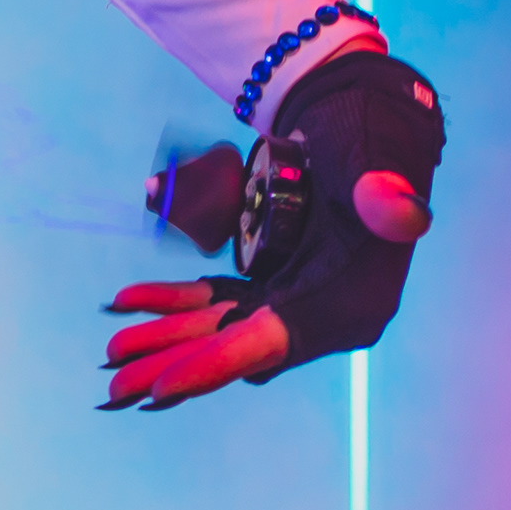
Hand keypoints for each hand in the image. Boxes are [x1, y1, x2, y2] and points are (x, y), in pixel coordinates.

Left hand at [98, 50, 444, 408]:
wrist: (368, 122)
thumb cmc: (375, 141)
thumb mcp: (377, 164)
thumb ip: (384, 195)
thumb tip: (399, 213)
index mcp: (353, 304)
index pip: (274, 344)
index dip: (217, 364)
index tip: (162, 387)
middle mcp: (326, 314)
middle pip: (239, 347)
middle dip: (177, 363)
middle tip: (114, 385)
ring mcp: (296, 298)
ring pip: (221, 328)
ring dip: (167, 338)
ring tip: (111, 354)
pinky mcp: (274, 281)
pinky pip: (217, 299)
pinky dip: (175, 300)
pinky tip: (130, 299)